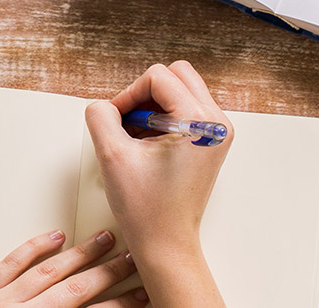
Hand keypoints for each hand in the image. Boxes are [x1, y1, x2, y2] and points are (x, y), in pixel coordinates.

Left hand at [0, 229, 148, 307]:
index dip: (120, 304)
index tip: (142, 295)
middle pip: (75, 291)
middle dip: (108, 274)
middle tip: (133, 261)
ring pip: (47, 272)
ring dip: (79, 255)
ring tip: (104, 240)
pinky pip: (9, 265)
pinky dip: (33, 248)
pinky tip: (54, 237)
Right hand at [84, 61, 229, 306]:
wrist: (166, 243)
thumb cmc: (146, 208)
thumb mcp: (112, 154)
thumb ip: (101, 116)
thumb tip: (104, 105)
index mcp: (200, 121)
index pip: (158, 77)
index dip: (128, 94)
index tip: (114, 121)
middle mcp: (217, 122)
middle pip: (176, 75)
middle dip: (144, 94)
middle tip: (127, 124)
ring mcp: (218, 132)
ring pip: (180, 90)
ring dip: (152, 107)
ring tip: (136, 139)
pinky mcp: (211, 142)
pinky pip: (185, 110)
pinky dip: (162, 119)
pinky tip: (147, 146)